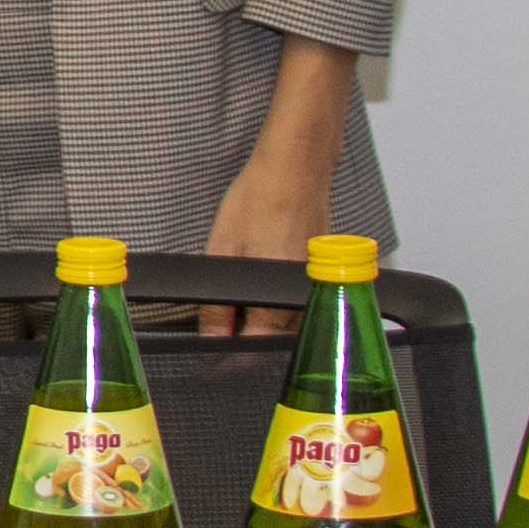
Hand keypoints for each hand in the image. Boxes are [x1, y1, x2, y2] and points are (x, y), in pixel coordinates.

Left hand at [198, 44, 357, 334]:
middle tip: (215, 333)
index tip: (209, 361)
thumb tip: (212, 338)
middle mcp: (304, 297)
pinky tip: (256, 289)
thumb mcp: (223, 251)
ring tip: (231, 311)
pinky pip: (297, 303)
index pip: (254, 348)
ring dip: (260, 324)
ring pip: (287, 324)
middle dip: (244, 341)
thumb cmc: (260, 197)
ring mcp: (315, 285)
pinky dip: (274, 304)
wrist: (294, 166)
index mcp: (279, 296)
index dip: (228, 358)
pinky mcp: (319, 273)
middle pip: (273, 340)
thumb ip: (217, 304)